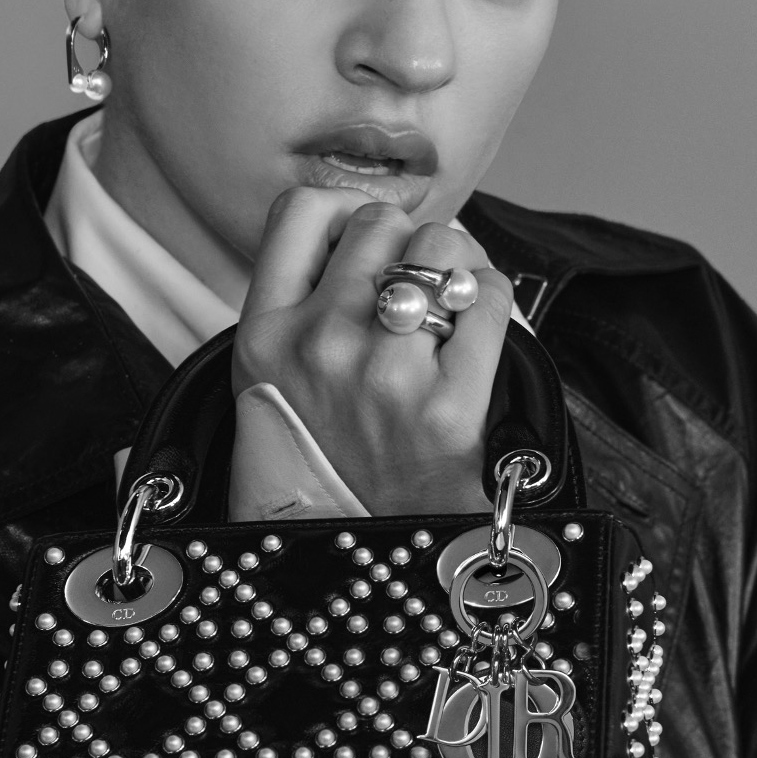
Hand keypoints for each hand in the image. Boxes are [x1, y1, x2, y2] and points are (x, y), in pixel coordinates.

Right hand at [234, 190, 512, 516]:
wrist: (370, 548)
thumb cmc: (328, 454)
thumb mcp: (271, 379)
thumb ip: (299, 298)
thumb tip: (374, 220)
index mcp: (264, 336)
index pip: (302, 209)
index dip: (346, 209)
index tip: (367, 236)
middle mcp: (317, 347)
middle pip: (379, 222)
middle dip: (407, 242)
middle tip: (417, 282)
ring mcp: (384, 375)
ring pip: (440, 247)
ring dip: (455, 263)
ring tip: (448, 303)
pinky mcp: (449, 405)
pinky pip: (489, 296)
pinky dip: (492, 298)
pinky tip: (477, 326)